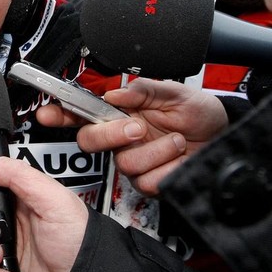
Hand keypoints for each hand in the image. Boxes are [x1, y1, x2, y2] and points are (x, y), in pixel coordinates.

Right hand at [36, 78, 227, 194]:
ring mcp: (134, 161)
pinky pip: (146, 181)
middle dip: (111, 134)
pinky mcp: (149, 182)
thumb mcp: (176, 91)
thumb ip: (144, 89)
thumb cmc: (200, 113)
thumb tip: (116, 93)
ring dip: (155, 150)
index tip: (46, 113)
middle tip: (136, 127)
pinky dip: (167, 168)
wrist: (225, 140)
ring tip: (176, 140)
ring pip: (123, 163)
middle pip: (90, 142)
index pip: (82, 112)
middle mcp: (122, 138)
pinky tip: (179, 159)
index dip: (59, 114)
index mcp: (122, 112)